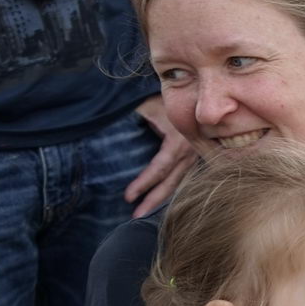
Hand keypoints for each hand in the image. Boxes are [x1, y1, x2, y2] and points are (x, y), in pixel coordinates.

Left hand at [123, 96, 198, 217]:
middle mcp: (192, 152)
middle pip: (172, 183)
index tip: (128, 197)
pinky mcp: (197, 156)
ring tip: (147, 213)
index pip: (159, 169)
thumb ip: (134, 118)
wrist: (198, 89)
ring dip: (164, 199)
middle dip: (153, 201)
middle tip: (136, 217)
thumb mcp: (147, 106)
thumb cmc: (168, 95)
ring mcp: (197, 155)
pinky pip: (184, 177)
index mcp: (179, 141)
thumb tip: (106, 129)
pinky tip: (163, 200)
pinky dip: (173, 189)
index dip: (143, 183)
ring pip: (180, 183)